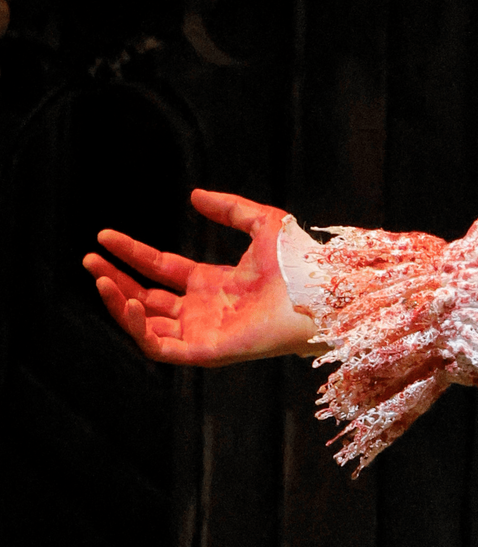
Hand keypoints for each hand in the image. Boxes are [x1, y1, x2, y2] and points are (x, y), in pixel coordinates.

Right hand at [86, 188, 316, 364]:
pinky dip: (139, 329)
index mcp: (213, 284)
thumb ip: (229, 208)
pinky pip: (161, 348)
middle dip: (115, 281)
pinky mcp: (208, 352)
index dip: (131, 253)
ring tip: (102, 279)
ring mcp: (204, 332)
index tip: (103, 237)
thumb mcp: (261, 222)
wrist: (320, 290)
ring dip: (119, 304)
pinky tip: (129, 302)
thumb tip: (193, 194)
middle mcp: (204, 310)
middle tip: (89, 260)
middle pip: (146, 299)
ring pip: (146, 326)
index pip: (160, 269)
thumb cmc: (300, 262)